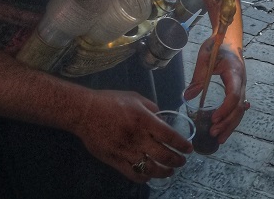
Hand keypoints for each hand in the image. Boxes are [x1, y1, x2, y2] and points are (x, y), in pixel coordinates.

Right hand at [72, 89, 190, 182]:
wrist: (85, 112)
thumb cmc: (111, 101)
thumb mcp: (135, 97)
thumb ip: (151, 108)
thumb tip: (162, 119)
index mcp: (144, 119)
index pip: (169, 135)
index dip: (182, 144)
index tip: (189, 148)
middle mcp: (137, 137)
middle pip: (163, 155)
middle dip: (177, 160)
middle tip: (182, 161)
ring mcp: (126, 151)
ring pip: (150, 168)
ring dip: (164, 172)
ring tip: (170, 171)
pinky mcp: (115, 161)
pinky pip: (134, 173)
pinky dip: (145, 176)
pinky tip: (150, 175)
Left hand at [185, 39, 246, 143]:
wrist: (228, 39)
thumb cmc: (216, 45)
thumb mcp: (204, 57)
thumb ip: (197, 77)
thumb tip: (187, 97)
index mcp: (234, 71)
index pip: (234, 94)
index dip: (225, 109)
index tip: (214, 119)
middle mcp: (242, 81)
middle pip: (239, 107)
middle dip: (227, 122)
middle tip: (214, 133)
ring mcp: (242, 86)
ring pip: (240, 110)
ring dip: (230, 125)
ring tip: (219, 139)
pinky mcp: (238, 90)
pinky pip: (238, 107)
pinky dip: (231, 119)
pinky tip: (224, 130)